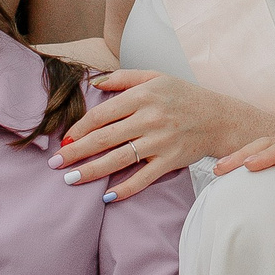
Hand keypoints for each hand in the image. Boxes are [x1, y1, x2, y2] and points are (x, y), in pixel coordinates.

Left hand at [52, 67, 265, 200]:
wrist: (219, 118)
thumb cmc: (184, 96)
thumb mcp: (156, 77)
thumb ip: (124, 78)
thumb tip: (94, 82)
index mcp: (143, 96)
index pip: (102, 114)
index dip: (79, 128)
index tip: (65, 140)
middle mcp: (150, 118)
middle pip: (104, 138)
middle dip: (76, 152)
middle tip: (55, 163)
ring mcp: (160, 142)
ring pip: (119, 159)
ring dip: (91, 171)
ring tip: (70, 179)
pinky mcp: (171, 161)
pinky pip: (144, 178)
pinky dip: (125, 189)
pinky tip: (106, 197)